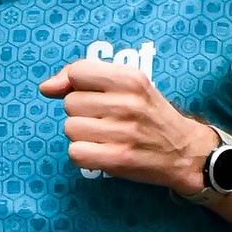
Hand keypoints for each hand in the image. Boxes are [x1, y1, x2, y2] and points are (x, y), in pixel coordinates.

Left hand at [40, 56, 213, 192]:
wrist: (185, 151)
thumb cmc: (150, 115)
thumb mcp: (129, 85)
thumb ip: (85, 78)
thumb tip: (45, 87)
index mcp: (131, 78)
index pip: (78, 72)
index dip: (76, 86)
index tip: (90, 96)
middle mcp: (127, 102)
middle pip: (71, 104)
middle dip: (82, 113)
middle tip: (107, 120)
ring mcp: (123, 132)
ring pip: (70, 128)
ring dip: (82, 136)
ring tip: (106, 137)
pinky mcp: (118, 159)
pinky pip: (76, 153)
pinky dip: (84, 155)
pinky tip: (101, 153)